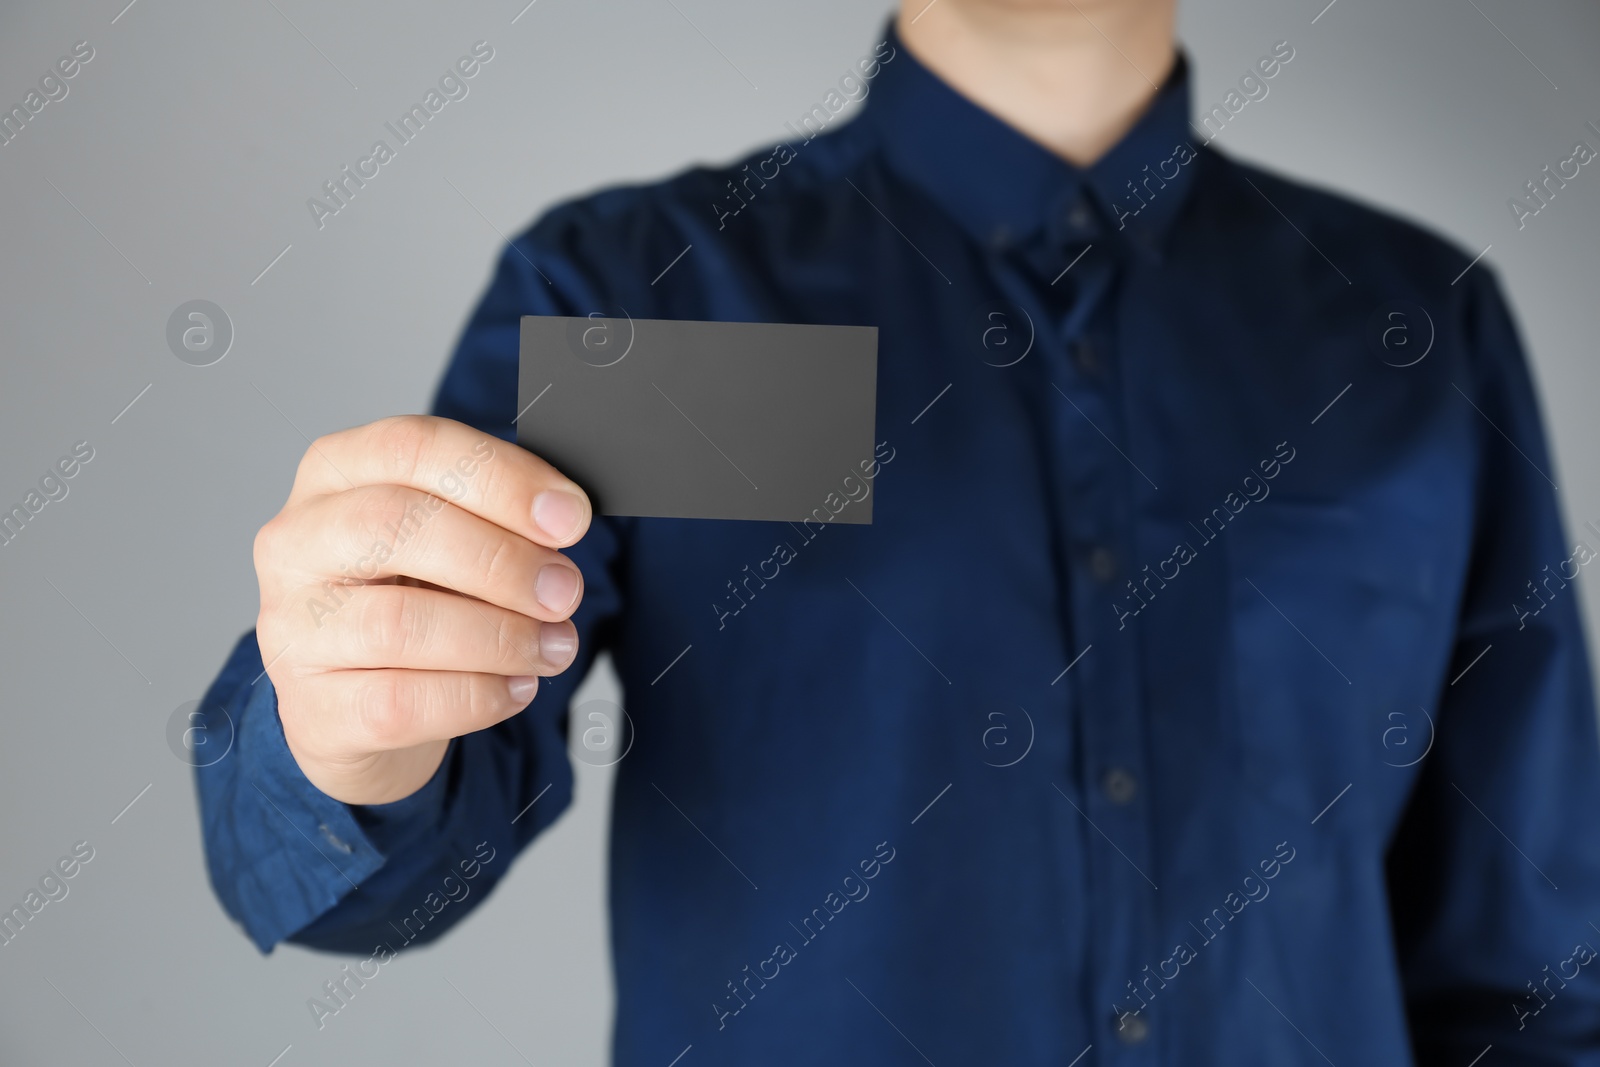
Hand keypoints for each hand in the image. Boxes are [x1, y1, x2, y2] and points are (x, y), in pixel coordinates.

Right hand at [252, 415, 590, 804]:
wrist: (356, 706)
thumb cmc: (411, 597)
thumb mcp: (446, 537)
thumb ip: (494, 515)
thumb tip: (562, 518)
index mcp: (334, 473)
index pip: (413, 447)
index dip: (502, 479)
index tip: (570, 518)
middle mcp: (296, 542)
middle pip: (396, 524)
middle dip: (502, 560)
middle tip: (565, 591)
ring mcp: (293, 628)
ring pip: (401, 623)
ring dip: (501, 637)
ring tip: (553, 646)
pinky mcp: (314, 708)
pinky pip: (403, 702)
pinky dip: (478, 696)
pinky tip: (517, 687)